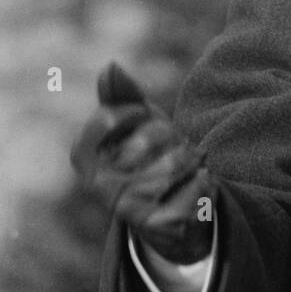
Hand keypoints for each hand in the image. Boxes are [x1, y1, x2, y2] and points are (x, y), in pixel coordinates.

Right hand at [71, 61, 213, 263]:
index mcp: (84, 158)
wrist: (173, 214)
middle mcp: (99, 187)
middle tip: (169, 150)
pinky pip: (198, 184)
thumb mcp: (136, 120)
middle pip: (151, 136)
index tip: (139, 121)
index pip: (109, 116)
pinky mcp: (161, 226)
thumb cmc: (150, 154)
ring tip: (183, 168)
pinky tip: (195, 186)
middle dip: (170, 136)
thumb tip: (110, 66)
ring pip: (178, 160)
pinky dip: (206, 179)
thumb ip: (122, 93)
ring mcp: (128, 210)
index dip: (135, 113)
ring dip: (191, 157)